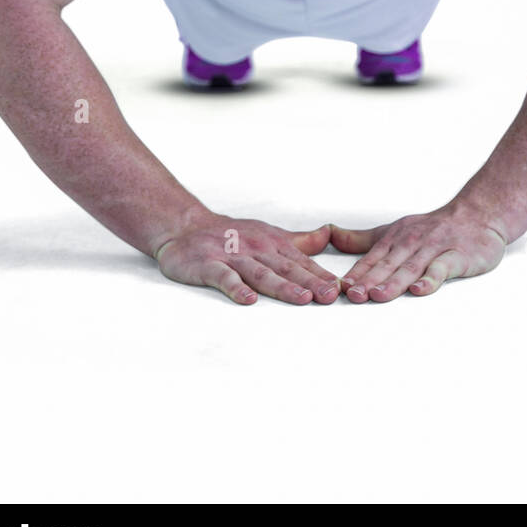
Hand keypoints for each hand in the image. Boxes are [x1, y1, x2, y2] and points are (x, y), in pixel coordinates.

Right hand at [154, 214, 340, 305]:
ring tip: (302, 298)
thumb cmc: (231, 234)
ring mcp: (233, 256)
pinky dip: (236, 288)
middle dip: (310, 282)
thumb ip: (299, 240)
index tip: (340, 289)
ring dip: (282, 286)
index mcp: (272, 244)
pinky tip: (248, 300)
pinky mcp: (209, 265)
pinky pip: (224, 277)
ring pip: (261, 273)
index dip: (321, 276)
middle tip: (330, 296)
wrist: (186, 226)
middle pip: (286, 268)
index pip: (300, 262)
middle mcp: (256, 249)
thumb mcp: (269, 233)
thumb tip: (329, 235)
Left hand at [328, 205, 507, 302]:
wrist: (478, 215)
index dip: (357, 273)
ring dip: (394, 282)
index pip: (372, 258)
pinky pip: (441, 268)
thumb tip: (331, 236)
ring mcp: (434, 248)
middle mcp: (412, 241)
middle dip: (370, 280)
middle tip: (353, 296)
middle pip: (388, 265)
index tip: (339, 288)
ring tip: (378, 296)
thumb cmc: (435, 228)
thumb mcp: (394, 230)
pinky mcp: (456, 256)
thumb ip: (362, 239)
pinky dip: (430, 278)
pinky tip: (420, 289)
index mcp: (396, 238)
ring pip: (411, 267)